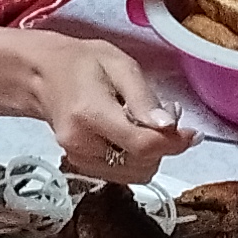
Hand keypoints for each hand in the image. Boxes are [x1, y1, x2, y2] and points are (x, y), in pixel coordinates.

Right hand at [0, 23, 195, 179]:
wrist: (43, 76)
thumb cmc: (83, 63)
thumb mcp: (119, 65)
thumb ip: (143, 97)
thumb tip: (169, 127)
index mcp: (91, 115)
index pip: (142, 145)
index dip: (174, 143)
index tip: (194, 133)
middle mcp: (81, 144)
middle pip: (142, 165)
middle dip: (162, 146)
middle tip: (162, 117)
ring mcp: (79, 159)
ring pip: (135, 174)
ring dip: (150, 153)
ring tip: (142, 123)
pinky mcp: (82, 166)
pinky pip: (123, 173)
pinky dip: (135, 158)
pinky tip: (129, 134)